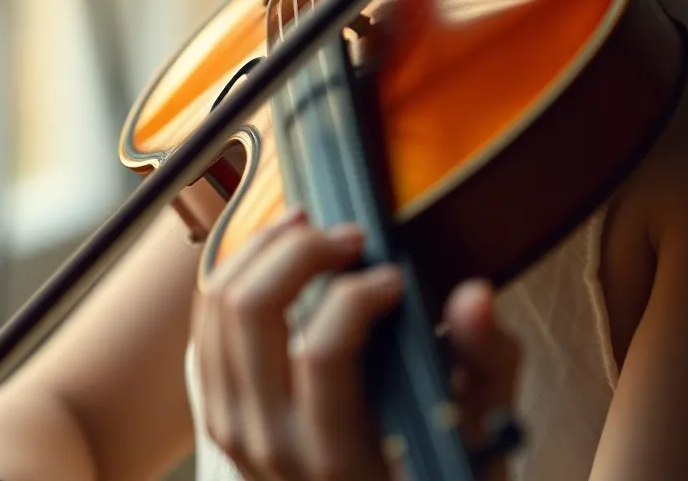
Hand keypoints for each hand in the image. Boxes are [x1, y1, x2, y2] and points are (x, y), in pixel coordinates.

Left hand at [192, 206, 521, 480]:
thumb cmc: (425, 472)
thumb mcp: (476, 431)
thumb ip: (483, 363)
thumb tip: (473, 297)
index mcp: (334, 456)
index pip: (321, 352)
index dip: (359, 294)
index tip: (396, 279)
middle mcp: (270, 442)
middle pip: (252, 308)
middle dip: (302, 250)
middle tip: (351, 239)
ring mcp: (234, 425)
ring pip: (220, 302)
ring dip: (266, 248)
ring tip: (313, 231)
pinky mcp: (217, 405)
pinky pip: (204, 318)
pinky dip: (238, 270)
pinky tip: (278, 253)